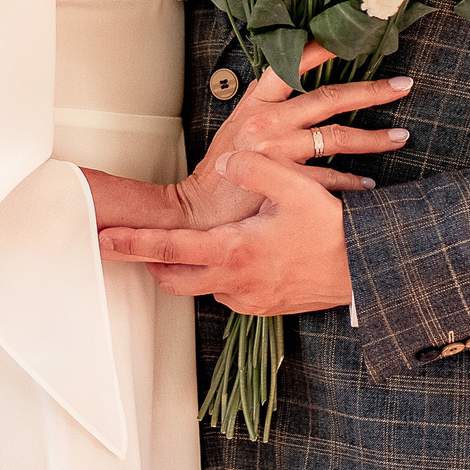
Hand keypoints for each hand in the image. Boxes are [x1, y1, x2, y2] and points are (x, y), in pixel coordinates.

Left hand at [103, 151, 354, 314]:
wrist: (368, 271)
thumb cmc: (333, 230)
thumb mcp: (296, 187)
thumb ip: (255, 169)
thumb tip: (226, 162)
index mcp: (234, 251)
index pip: (169, 250)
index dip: (132, 244)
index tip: (102, 239)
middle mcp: (235, 282)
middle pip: (173, 278)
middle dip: (149, 261)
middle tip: (130, 243)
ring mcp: (249, 300)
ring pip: (200, 285)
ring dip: (186, 267)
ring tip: (182, 243)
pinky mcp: (263, 307)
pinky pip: (225, 292)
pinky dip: (214, 275)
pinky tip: (227, 254)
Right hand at [171, 64, 410, 228]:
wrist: (198, 211)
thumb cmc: (220, 170)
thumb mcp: (237, 128)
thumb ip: (265, 108)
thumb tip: (289, 88)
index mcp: (256, 102)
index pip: (292, 64)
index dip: (324, 49)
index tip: (353, 39)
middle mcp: (268, 120)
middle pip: (330, 98)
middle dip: (372, 91)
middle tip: (403, 86)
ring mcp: (277, 150)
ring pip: (338, 136)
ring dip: (374, 138)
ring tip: (400, 136)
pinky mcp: (285, 180)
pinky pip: (330, 179)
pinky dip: (352, 182)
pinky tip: (368, 185)